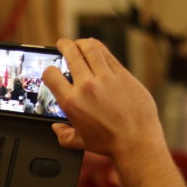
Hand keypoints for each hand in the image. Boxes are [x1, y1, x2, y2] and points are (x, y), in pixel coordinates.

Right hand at [42, 38, 163, 159]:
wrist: (137, 141)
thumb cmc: (110, 143)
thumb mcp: (80, 142)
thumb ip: (63, 135)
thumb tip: (56, 129)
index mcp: (72, 102)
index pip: (51, 74)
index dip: (49, 70)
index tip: (52, 71)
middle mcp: (87, 87)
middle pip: (71, 54)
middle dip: (64, 45)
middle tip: (62, 44)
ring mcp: (106, 78)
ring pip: (90, 48)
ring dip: (81, 42)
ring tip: (79, 43)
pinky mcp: (123, 75)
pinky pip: (108, 55)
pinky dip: (99, 48)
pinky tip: (96, 49)